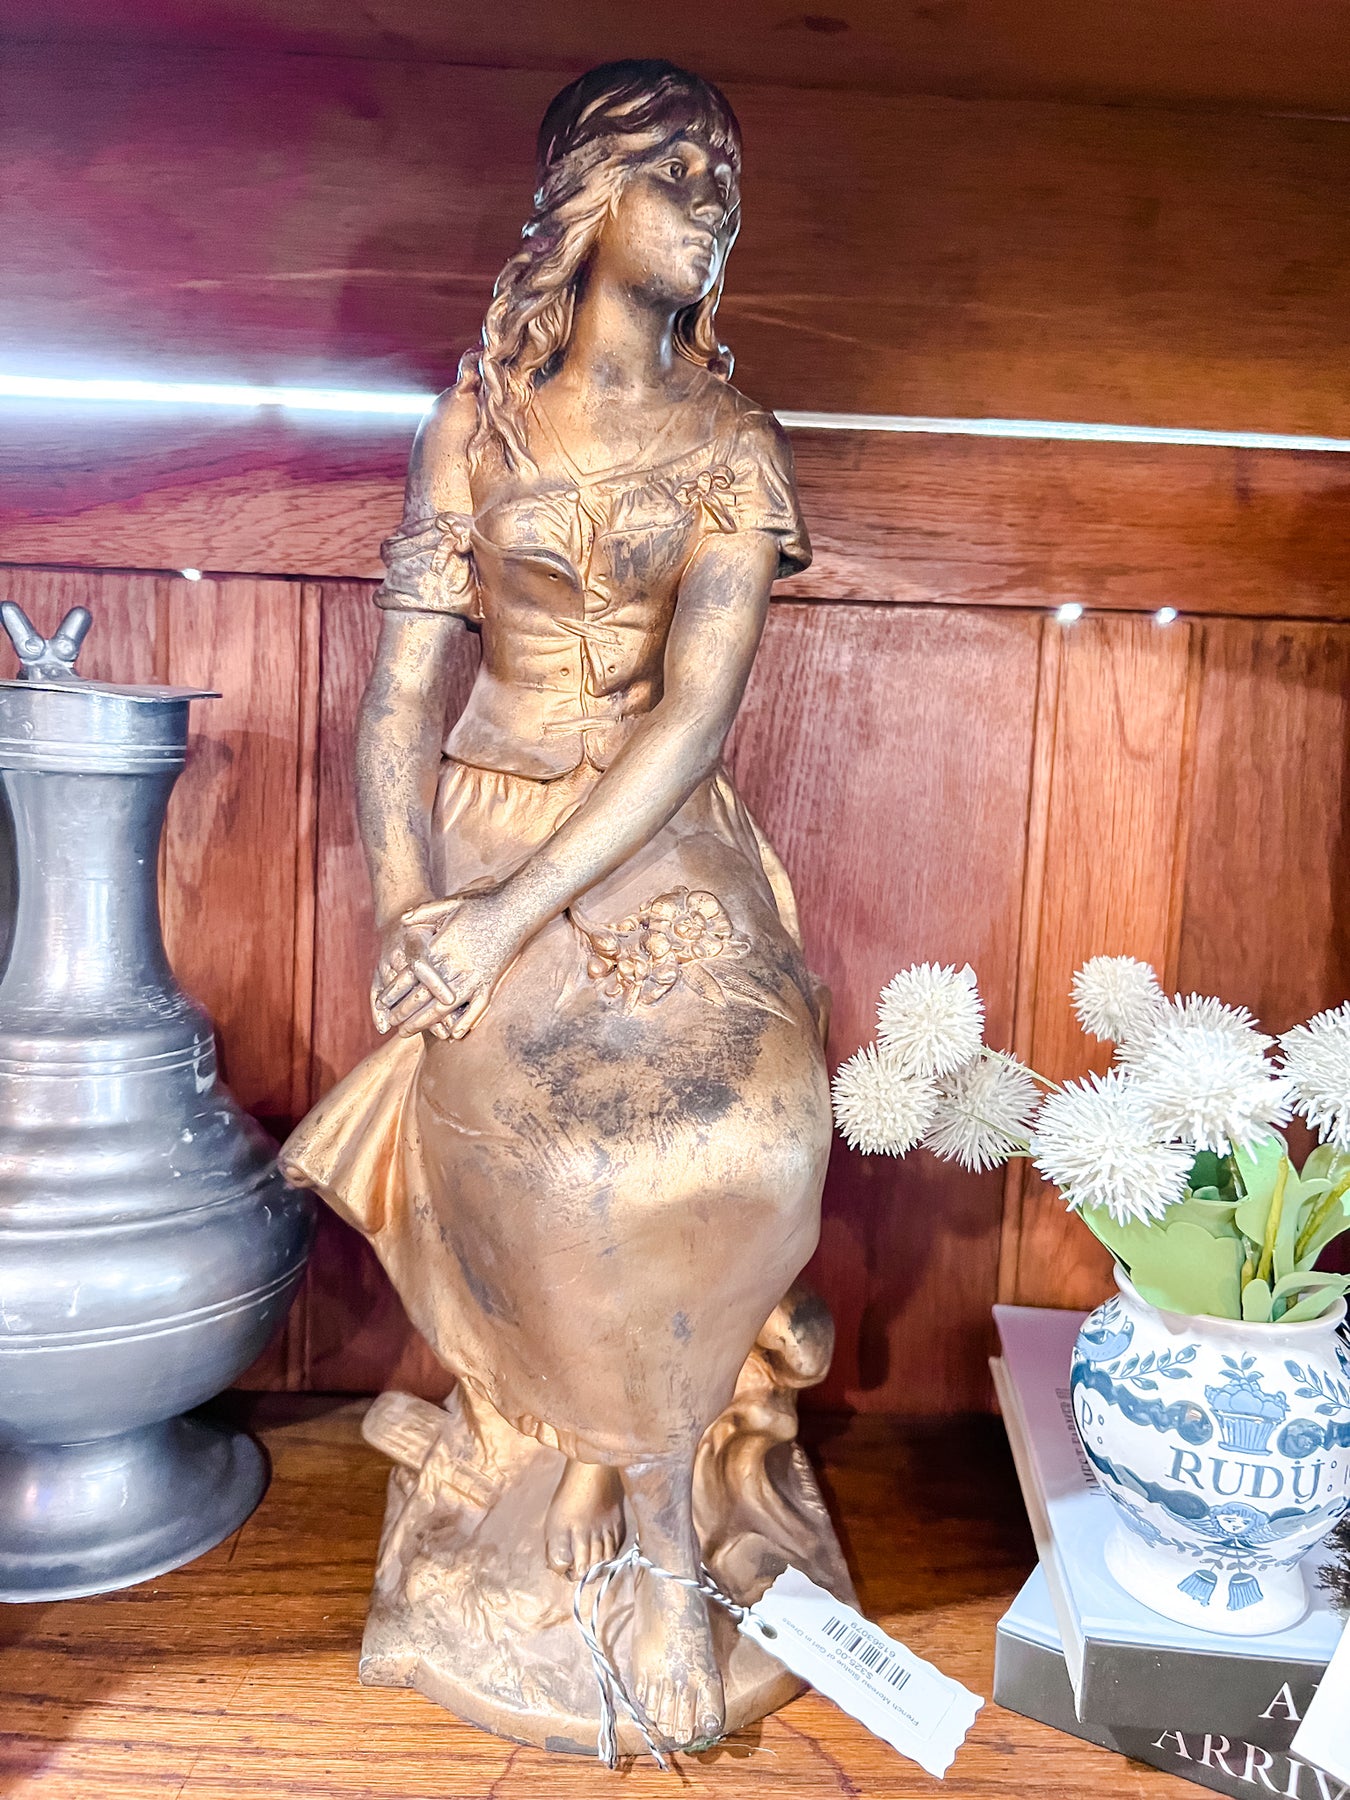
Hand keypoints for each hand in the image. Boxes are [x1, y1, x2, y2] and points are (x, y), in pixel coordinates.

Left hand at [376, 887, 530, 1039]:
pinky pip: (477, 1007)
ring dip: (424, 1022)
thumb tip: (401, 920)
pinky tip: (453, 1035)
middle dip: (404, 1012)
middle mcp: (455, 966)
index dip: (394, 991)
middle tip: (391, 1023)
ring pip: (444, 1007)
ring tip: (409, 1032)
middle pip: (423, 997)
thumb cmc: (483, 903)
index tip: (382, 1002)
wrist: (516, 908)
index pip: (411, 975)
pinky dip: (465, 1022)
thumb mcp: (449, 903)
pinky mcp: (491, 981)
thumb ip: (423, 912)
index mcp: (441, 947)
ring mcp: (474, 976)